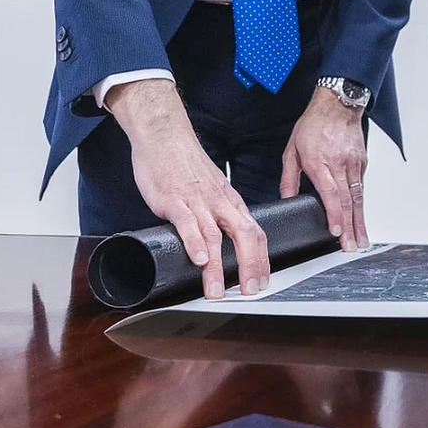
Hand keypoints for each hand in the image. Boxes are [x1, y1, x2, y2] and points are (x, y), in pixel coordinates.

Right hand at [107, 79, 268, 299]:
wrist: (165, 136)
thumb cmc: (186, 165)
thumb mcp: (210, 189)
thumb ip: (216, 213)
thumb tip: (220, 241)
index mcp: (229, 201)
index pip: (255, 231)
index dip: (261, 258)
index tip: (263, 281)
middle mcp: (219, 202)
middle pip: (244, 234)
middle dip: (250, 265)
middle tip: (251, 291)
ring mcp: (197, 201)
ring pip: (214, 235)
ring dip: (217, 267)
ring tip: (217, 291)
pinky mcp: (174, 200)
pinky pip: (188, 223)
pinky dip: (194, 243)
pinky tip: (198, 260)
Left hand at [281, 86, 367, 251]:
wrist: (337, 104)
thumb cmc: (314, 124)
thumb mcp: (292, 150)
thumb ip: (289, 178)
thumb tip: (287, 198)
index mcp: (320, 162)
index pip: (331, 193)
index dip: (335, 215)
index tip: (337, 232)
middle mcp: (340, 164)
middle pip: (348, 201)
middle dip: (351, 227)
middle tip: (352, 247)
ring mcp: (354, 163)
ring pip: (358, 197)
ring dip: (360, 221)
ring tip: (361, 240)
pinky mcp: (362, 162)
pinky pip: (361, 187)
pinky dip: (361, 204)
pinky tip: (361, 218)